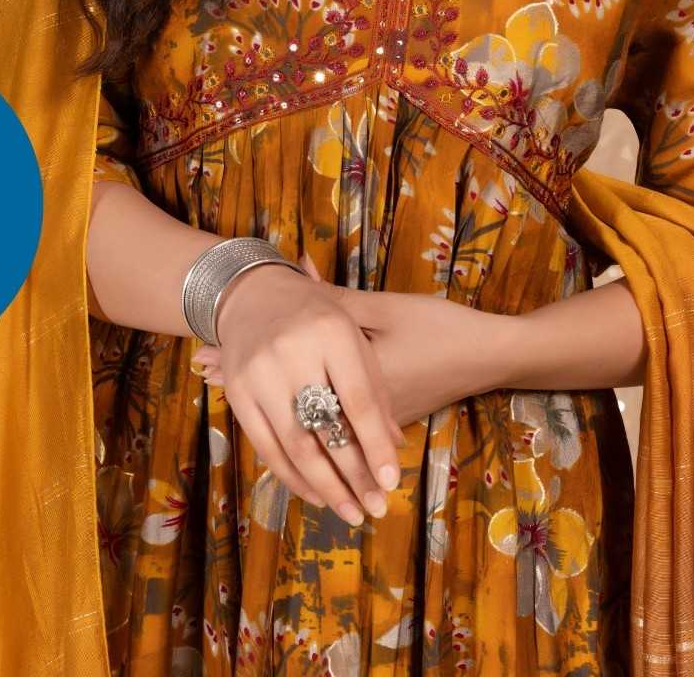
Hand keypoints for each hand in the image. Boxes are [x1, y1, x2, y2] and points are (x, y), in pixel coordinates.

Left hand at [194, 254, 506, 438]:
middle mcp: (352, 408)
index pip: (282, 373)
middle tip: (202, 369)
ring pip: (306, 411)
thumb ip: (336, 302)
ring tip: (226, 382)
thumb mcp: (385, 308)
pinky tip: (282, 389)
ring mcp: (368, 418)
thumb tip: (294, 275)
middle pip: (284, 397)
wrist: (491, 357)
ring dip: (267, 393)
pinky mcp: (383, 417)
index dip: (244, 364)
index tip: (205, 358)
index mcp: (348, 380)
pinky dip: (302, 400)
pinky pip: (331, 416)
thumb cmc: (441, 328)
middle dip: (246, 383)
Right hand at [195, 256, 404, 527]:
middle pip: (326, 429)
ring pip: (295, 446)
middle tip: (377, 508)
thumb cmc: (316, 316)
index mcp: (331, 332)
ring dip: (325, 487)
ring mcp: (259, 374)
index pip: (358, 400)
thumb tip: (394, 447)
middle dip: (355, 476)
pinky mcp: (237, 393)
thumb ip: (375, 388)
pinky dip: (292, 477)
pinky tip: (317, 494)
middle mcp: (292, 352)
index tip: (393, 481)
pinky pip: (266, 447)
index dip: (376, 445)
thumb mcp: (354, 335)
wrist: (253, 292)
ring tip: (351, 512)